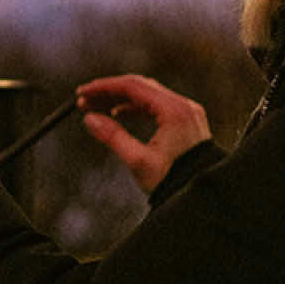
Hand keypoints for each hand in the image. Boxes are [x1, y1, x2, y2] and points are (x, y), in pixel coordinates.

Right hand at [76, 74, 211, 193]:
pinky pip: (158, 106)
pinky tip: (119, 114)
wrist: (202, 197)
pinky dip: (136, 107)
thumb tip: (89, 119)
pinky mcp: (187, 122)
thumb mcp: (138, 161)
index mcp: (174, 111)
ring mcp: (187, 112)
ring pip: (148, 95)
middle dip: (110, 91)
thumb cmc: (174, 182)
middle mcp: (183, 106)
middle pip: (140, 87)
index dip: (104, 87)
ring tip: (97, 108)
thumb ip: (113, 136)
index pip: (133, 86)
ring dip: (122, 99)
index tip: (82, 93)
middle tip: (85, 100)